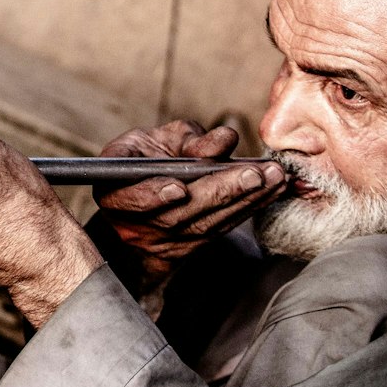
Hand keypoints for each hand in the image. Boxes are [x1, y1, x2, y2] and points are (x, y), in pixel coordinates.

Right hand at [92, 121, 285, 274]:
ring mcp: (161, 242)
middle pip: (177, 216)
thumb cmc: (145, 156)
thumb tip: (224, 141)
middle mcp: (133, 225)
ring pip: (205, 225)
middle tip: (253, 174)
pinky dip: (249, 209)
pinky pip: (221, 229)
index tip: (177, 187)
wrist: (140, 187)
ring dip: (244, 201)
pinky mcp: (188, 248)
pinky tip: (272, 191)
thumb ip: (188, 139)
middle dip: (219, 193)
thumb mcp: (156, 138)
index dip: (151, 196)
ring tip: (273, 179)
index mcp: (113, 194)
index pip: (128, 200)